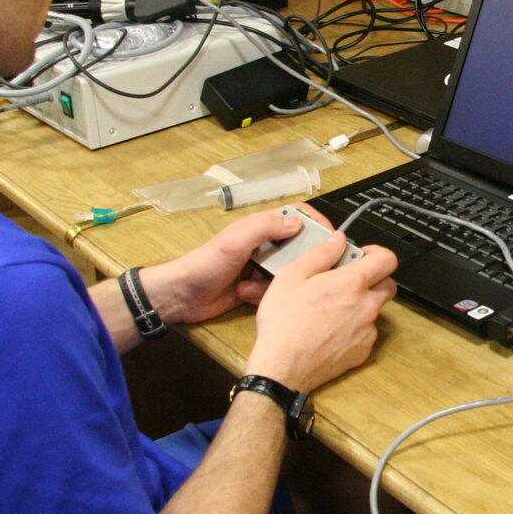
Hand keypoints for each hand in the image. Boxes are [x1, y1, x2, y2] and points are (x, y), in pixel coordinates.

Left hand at [136, 204, 326, 325]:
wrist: (181, 297)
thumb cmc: (202, 264)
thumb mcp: (234, 241)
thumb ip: (264, 227)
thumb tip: (296, 222)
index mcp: (259, 227)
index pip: (296, 216)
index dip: (315, 223)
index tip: (330, 239)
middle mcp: (263, 245)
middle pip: (298, 248)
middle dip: (297, 263)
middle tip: (296, 273)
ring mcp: (260, 267)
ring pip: (288, 273)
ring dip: (274, 282)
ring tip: (252, 284)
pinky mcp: (257, 288)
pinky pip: (275, 291)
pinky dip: (262, 295)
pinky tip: (244, 294)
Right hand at [245, 232, 397, 393]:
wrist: (282, 367)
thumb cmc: (284, 323)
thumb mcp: (291, 276)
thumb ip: (320, 254)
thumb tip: (337, 240)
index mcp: (351, 284)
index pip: (387, 259)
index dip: (378, 253)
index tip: (365, 255)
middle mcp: (366, 307)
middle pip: (388, 285)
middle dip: (374, 279)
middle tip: (350, 281)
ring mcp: (367, 331)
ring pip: (375, 310)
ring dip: (362, 304)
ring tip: (333, 308)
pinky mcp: (362, 351)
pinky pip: (366, 333)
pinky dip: (355, 328)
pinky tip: (331, 330)